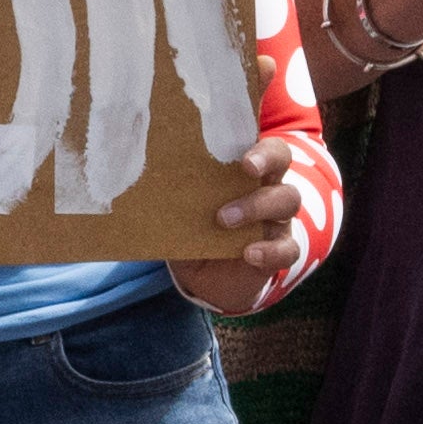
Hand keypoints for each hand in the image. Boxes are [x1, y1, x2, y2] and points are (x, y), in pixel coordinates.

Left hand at [164, 126, 324, 317]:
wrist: (206, 277)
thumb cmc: (195, 229)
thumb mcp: (183, 208)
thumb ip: (174, 189)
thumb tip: (134, 171)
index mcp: (246, 172)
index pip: (266, 146)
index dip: (263, 147)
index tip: (244, 157)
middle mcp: (267, 188)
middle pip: (282, 162)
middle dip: (267, 161)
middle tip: (245, 168)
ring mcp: (278, 220)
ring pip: (288, 201)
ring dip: (257, 206)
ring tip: (223, 220)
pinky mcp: (279, 251)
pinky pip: (287, 249)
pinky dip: (270, 251)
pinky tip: (249, 254)